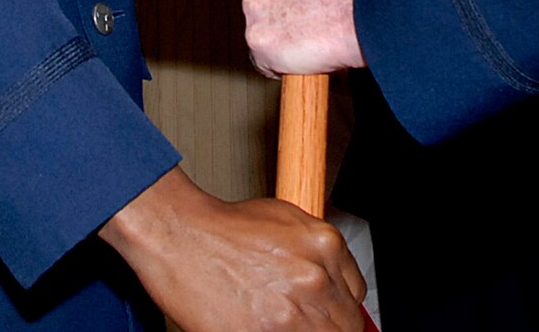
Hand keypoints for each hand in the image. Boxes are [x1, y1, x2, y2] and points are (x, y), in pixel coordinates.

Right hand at [100, 168, 366, 330]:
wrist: (181, 237)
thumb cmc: (224, 228)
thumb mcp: (286, 219)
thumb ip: (318, 250)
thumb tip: (335, 281)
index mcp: (326, 245)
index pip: (357, 294)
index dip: (340, 307)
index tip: (329, 313)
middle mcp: (315, 278)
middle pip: (345, 324)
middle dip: (328, 326)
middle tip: (303, 322)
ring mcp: (292, 312)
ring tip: (280, 322)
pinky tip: (264, 326)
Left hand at [241, 0, 369, 75]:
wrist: (372, 6)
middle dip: (278, 5)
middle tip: (309, 14)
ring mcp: (254, 6)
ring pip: (260, 25)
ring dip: (280, 32)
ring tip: (314, 35)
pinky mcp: (259, 40)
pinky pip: (263, 58)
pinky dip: (281, 61)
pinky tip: (307, 54)